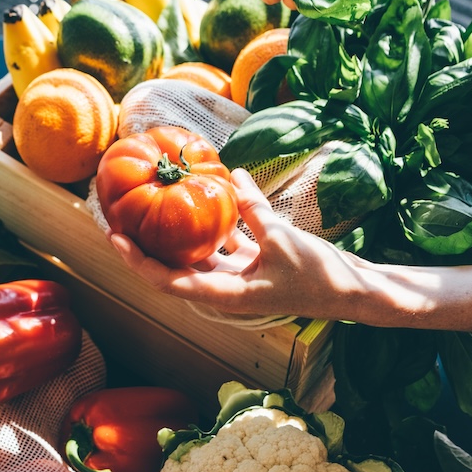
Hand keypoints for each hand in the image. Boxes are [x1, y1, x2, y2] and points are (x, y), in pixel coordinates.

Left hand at [108, 168, 376, 321]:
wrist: (355, 292)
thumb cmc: (320, 276)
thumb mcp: (284, 239)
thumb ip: (253, 209)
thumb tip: (233, 176)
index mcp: (226, 294)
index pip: (169, 282)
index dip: (139, 262)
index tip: (116, 237)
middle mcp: (224, 288)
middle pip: (173, 268)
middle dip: (147, 244)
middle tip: (121, 215)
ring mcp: (237, 277)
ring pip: (196, 254)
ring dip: (175, 233)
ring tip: (151, 202)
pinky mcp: (251, 264)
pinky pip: (223, 242)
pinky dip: (212, 223)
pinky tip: (205, 193)